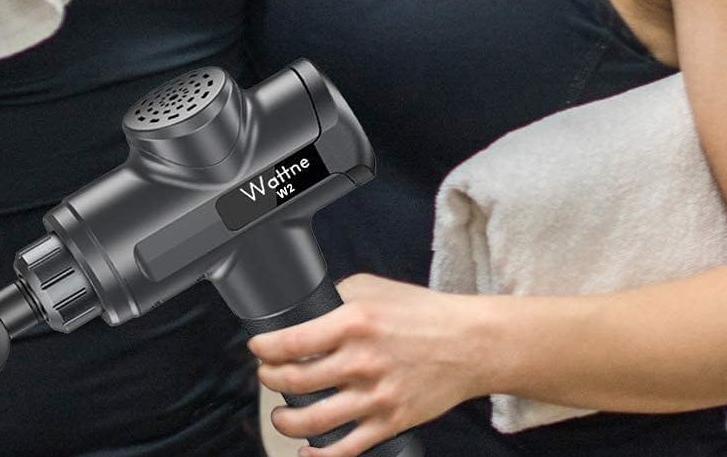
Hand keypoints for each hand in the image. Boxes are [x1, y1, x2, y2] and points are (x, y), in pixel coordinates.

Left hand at [247, 274, 488, 456]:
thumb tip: (308, 307)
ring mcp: (375, 396)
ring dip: (285, 421)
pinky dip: (320, 456)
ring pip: (313, 420)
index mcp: (353, 323)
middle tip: (266, 376)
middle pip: (294, 381)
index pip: (292, 342)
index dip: (264, 348)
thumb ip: (337, 295)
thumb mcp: (373, 287)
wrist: (469, 344)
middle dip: (269, 380)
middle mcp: (360, 361)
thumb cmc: (422, 313)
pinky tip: (307, 450)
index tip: (257, 348)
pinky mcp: (390, 422)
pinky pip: (346, 449)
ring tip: (280, 415)